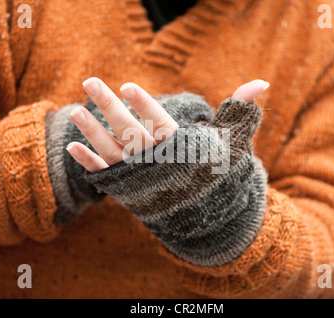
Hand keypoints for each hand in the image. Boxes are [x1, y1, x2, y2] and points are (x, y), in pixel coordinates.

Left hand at [67, 77, 268, 171]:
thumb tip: (262, 82)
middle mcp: (159, 167)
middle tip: (90, 82)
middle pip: (132, 135)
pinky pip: (105, 176)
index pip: (163, 127)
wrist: (207, 220)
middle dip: (110, 108)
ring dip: (92, 133)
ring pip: (113, 154)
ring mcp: (140, 181)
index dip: (146, 108)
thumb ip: (239, 111)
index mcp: (184, 154)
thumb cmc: (218, 175)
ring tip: (74, 110)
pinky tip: (70, 147)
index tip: (128, 87)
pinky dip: (89, 163)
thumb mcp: (231, 143)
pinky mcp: (129, 191)